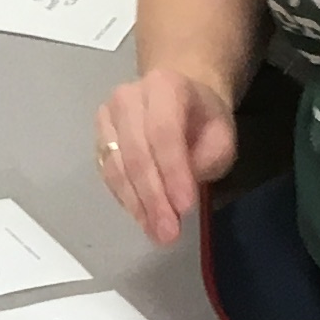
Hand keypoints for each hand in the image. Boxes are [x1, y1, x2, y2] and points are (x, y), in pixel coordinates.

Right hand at [97, 65, 236, 245]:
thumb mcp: (222, 134)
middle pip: (136, 152)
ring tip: (158, 233)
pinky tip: (143, 219)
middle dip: (153, 197)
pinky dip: (127, 200)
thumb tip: (181, 187)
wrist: (176, 100)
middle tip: (169, 232)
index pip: (163, 132)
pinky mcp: (98, 139)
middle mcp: (127, 98)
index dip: (173, 172)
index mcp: (164, 86)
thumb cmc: (202, 119)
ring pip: (117, 167)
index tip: (185, 207)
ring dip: (138, 205)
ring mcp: (107, 118)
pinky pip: (108, 175)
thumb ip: (208, 157)